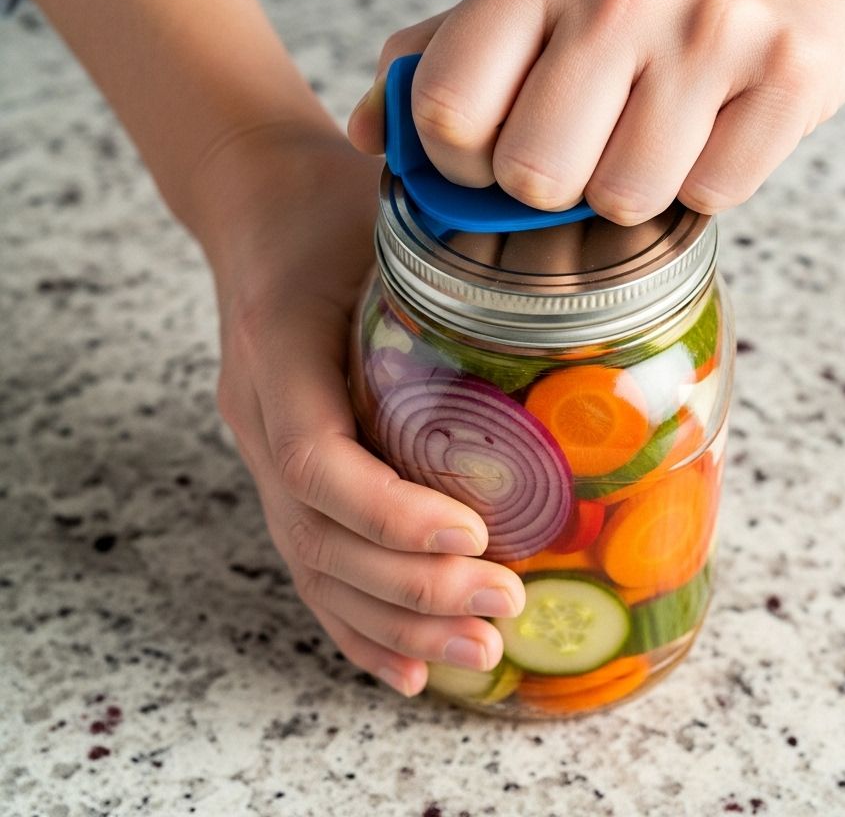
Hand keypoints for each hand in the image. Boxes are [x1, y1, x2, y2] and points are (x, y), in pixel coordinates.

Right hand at [195, 125, 524, 695]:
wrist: (256, 201)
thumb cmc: (330, 203)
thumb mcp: (384, 214)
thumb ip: (451, 261)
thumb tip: (567, 295)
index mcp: (279, 346)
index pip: (319, 457)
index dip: (392, 513)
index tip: (476, 538)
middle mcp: (259, 411)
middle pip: (319, 534)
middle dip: (413, 588)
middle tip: (505, 606)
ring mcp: (260, 445)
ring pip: (313, 563)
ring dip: (394, 621)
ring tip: (477, 651)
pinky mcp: (281, 463)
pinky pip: (309, 558)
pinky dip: (356, 621)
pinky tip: (406, 666)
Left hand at [348, 0, 844, 220]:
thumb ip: (440, 57)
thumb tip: (368, 132)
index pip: (445, 113)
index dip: (460, 162)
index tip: (494, 153)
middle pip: (534, 174)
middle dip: (553, 183)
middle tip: (587, 143)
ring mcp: (714, 28)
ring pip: (625, 198)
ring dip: (634, 185)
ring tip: (658, 127)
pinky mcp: (793, 74)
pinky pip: (713, 196)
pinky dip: (707, 182)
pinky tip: (716, 127)